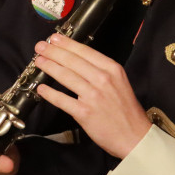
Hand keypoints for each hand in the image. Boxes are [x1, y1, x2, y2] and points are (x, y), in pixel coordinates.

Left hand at [34, 34, 150, 158]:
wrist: (135, 136)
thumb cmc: (126, 110)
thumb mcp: (120, 82)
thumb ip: (102, 71)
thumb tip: (79, 61)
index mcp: (112, 69)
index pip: (85, 51)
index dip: (67, 44)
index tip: (54, 38)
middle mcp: (102, 79)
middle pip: (72, 61)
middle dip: (53, 51)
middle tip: (40, 46)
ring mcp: (93, 96)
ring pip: (65, 76)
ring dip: (49, 67)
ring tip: (39, 61)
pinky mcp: (84, 113)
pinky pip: (62, 100)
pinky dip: (50, 94)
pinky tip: (41, 89)